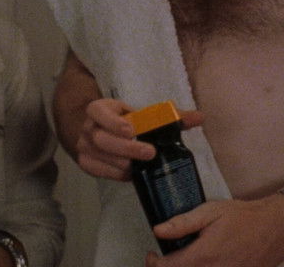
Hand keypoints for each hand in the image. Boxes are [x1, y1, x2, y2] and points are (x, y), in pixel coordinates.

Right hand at [73, 100, 204, 180]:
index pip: (99, 112)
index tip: (132, 130)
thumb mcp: (143, 114)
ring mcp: (84, 146)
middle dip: (126, 148)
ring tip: (141, 166)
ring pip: (100, 157)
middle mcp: (88, 127)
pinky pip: (98, 171)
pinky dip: (114, 174)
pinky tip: (130, 174)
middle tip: (149, 153)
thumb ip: (171, 117)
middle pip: (102, 139)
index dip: (113, 122)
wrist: (100, 130)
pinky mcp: (85, 163)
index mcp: (99, 109)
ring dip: (122, 163)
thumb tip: (200, 117)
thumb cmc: (127, 121)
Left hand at [143, 196, 283, 266]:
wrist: (276, 228)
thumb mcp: (210, 212)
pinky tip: (202, 263)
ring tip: (182, 260)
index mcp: (203, 257)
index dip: (153, 264)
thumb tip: (157, 230)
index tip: (151, 255)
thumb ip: (182, 223)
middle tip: (163, 260)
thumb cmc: (244, 218)